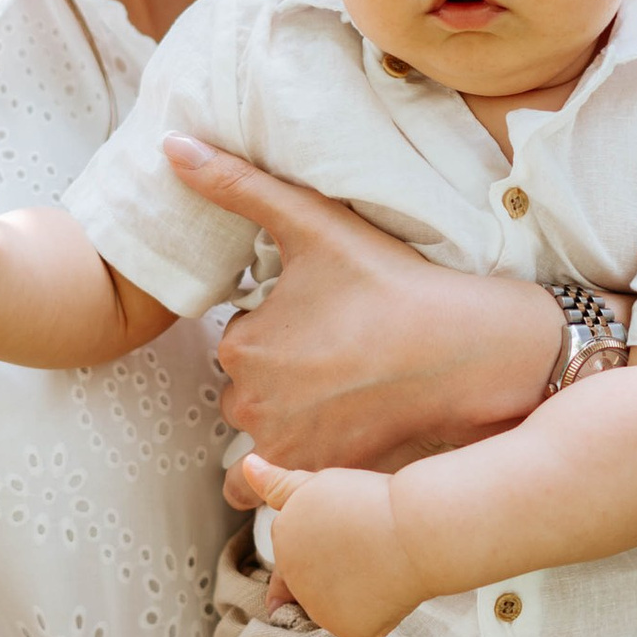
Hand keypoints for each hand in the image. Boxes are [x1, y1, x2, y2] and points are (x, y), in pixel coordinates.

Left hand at [167, 138, 559, 489]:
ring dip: (285, 419)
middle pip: (251, 388)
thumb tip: (171, 145)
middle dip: (282, 374)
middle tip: (339, 352)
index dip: (282, 326)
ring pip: (264, 432)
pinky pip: (275, 490)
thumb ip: (236, 184)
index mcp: (241, 346)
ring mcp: (287, 448)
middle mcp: (252, 404)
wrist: (465, 352)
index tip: (326, 317)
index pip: (244, 337)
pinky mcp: (321, 479)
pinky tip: (322, 443)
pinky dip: (283, 477)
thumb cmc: (391, 285)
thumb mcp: (313, 223)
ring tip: (339, 394)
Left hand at [239, 456, 422, 636]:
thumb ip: (280, 485)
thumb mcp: (320, 485)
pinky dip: (377, 613)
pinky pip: (360, 625)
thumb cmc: (375, 503)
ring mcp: (316, 605)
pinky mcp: (343, 628)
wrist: (415, 530)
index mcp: (284, 535)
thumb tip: (247, 465)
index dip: (324, 546)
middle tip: (369, 548)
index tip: (343, 542)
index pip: (295, 552)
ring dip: (354, 593)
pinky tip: (390, 589)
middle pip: (313, 581)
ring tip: (381, 565)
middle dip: (337, 570)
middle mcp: (292, 573)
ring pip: (336, 605)